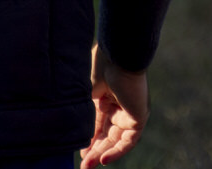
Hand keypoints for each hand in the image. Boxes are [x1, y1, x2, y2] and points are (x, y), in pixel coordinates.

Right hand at [80, 44, 147, 166]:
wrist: (118, 54)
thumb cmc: (100, 66)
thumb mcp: (87, 93)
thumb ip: (84, 111)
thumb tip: (73, 129)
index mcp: (106, 95)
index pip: (98, 123)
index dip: (88, 138)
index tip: (78, 152)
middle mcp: (120, 104)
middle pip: (107, 134)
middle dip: (94, 150)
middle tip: (82, 165)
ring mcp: (130, 111)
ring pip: (116, 139)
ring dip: (103, 153)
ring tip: (88, 166)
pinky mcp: (139, 116)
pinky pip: (129, 140)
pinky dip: (117, 151)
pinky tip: (103, 159)